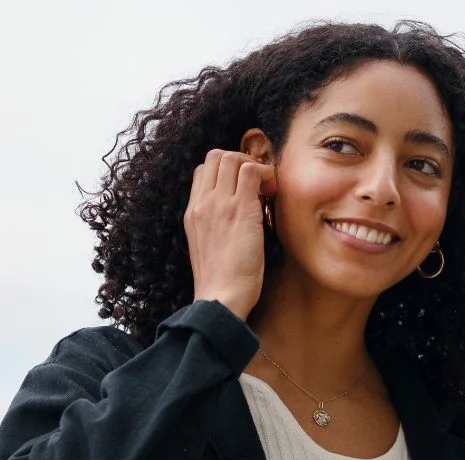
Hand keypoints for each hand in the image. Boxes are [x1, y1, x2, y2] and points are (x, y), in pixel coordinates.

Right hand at [184, 149, 276, 319]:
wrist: (220, 298)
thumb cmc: (220, 283)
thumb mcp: (207, 249)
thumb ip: (214, 227)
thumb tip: (233, 217)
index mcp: (192, 213)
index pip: (203, 171)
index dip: (225, 172)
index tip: (243, 191)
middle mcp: (202, 203)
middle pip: (215, 156)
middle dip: (239, 163)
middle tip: (257, 186)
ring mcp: (218, 204)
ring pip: (231, 157)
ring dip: (253, 167)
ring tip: (265, 191)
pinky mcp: (240, 209)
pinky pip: (251, 170)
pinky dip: (265, 174)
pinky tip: (272, 195)